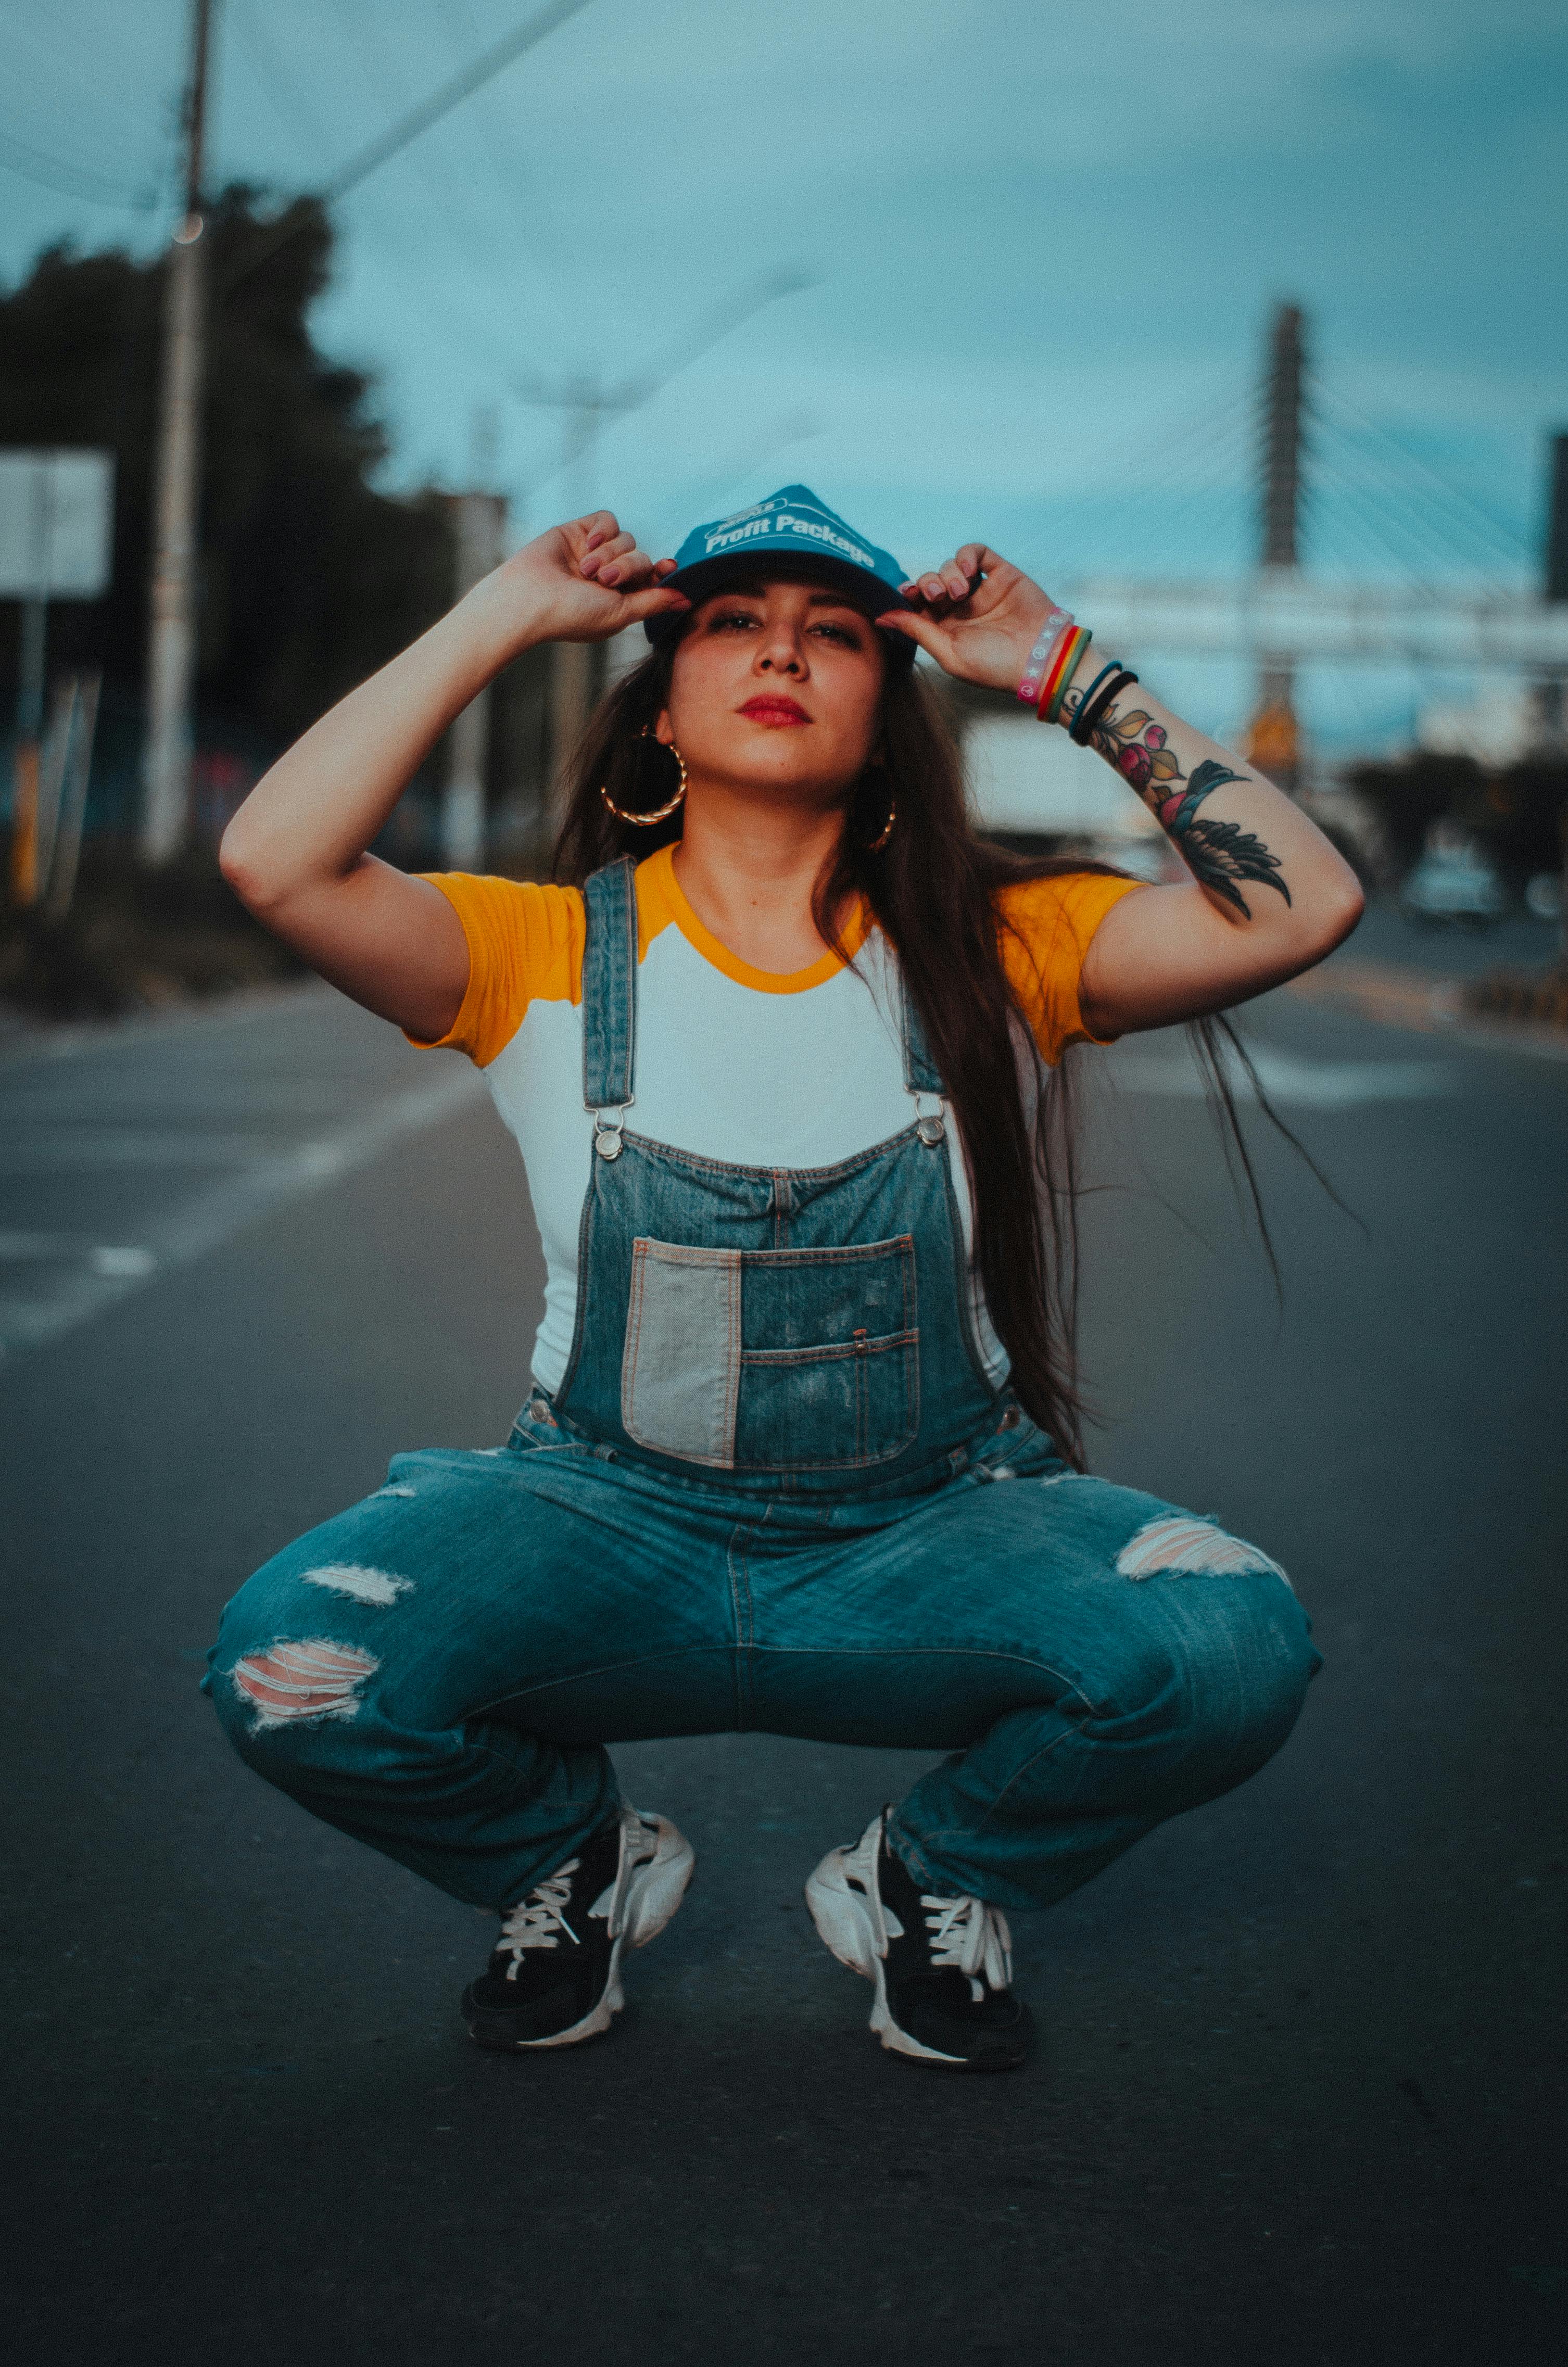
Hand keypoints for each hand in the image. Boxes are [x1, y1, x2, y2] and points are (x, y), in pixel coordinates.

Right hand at [476, 510, 689, 652]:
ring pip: (626, 538)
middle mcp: (608, 574)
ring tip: (586, 570)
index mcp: (620, 597)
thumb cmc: (572, 615)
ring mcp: (594, 553)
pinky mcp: (578, 532)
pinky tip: (587, 544)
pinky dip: (603, 530)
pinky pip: (607, 520)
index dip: (661, 571)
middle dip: (628, 566)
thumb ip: (653, 602)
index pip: (652, 578)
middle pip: (640, 557)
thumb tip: (686, 600)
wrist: (529, 599)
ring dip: (610, 553)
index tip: (668, 566)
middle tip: (606, 580)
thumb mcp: (621, 612)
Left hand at [875, 545, 1059, 692]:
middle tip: (937, 595)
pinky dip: (967, 556)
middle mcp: (961, 609)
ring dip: (948, 573)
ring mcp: (981, 590)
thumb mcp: (948, 653)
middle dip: (928, 583)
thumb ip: (916, 630)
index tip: (907, 594)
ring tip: (962, 591)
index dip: (909, 595)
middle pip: (931, 582)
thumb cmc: (995, 665)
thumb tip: (881, 617)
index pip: (918, 604)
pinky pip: (976, 553)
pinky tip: (969, 570)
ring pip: (950, 567)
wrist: (1040, 657)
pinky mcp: (1001, 575)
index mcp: (945, 629)